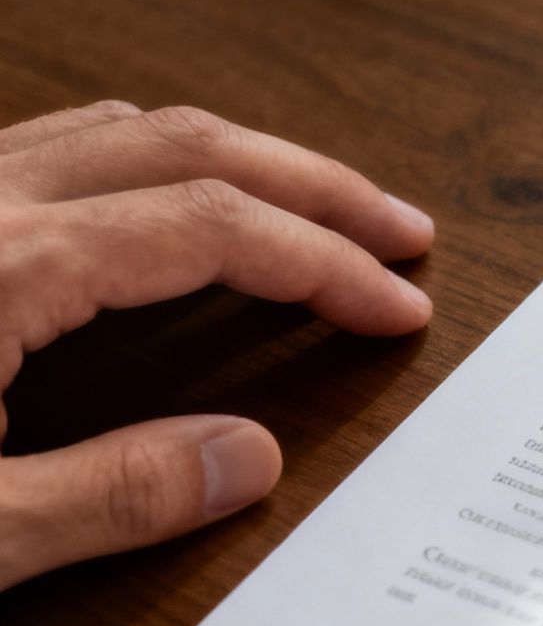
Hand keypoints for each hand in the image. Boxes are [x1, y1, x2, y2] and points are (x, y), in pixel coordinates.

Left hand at [0, 102, 434, 589]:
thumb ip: (109, 495)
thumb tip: (251, 460)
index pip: (209, 227)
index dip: (325, 263)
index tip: (397, 309)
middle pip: (185, 145)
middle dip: (313, 187)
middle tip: (403, 234)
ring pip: (119, 130)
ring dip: (236, 163)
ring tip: (312, 213)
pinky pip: (55, 148)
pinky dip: (148, 165)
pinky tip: (172, 215)